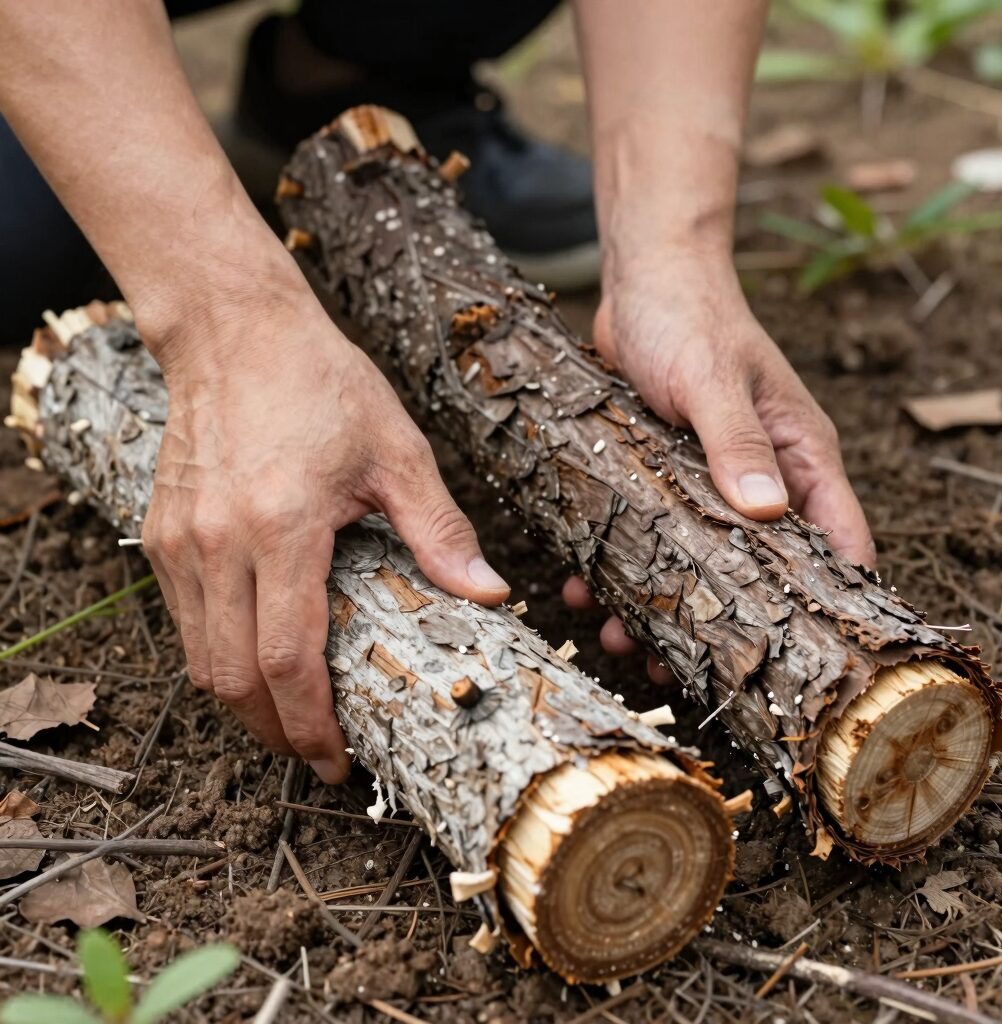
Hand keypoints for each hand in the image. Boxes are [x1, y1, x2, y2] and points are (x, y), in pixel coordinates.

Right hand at [141, 288, 508, 782]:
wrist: (235, 331)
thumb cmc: (321, 382)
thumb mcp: (398, 451)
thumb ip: (440, 531)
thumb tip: (488, 593)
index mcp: (282, 527)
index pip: (288, 660)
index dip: (311, 726)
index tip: (337, 761)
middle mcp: (217, 543)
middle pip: (233, 678)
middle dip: (275, 732)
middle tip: (318, 753)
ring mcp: (179, 540)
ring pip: (198, 659)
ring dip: (243, 702)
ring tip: (290, 716)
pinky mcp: (159, 532)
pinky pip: (183, 621)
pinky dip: (216, 656)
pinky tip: (255, 656)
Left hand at [567, 251, 873, 676]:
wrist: (642, 280)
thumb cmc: (690, 317)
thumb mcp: (713, 378)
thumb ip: (737, 441)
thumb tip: (767, 511)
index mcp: (799, 456)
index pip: (839, 539)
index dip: (829, 600)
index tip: (798, 657)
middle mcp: (763, 477)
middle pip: (760, 570)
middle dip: (721, 622)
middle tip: (677, 666)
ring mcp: (711, 481)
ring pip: (697, 563)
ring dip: (659, 603)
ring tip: (620, 639)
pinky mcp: (664, 477)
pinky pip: (650, 536)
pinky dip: (621, 566)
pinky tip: (584, 589)